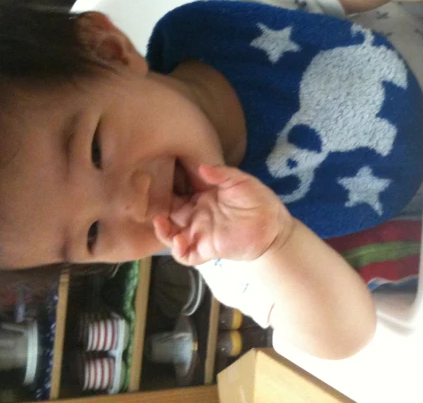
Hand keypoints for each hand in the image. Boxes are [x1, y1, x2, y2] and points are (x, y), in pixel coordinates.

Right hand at [153, 165, 292, 265]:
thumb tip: (202, 167)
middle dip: (157, 210)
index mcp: (202, 197)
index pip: (176, 193)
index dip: (164, 189)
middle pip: (169, 213)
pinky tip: (179, 240)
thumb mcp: (241, 181)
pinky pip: (186, 254)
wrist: (273, 226)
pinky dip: (178, 250)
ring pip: (172, 234)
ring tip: (161, 222)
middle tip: (149, 203)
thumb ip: (222, 174)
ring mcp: (200, 233)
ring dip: (163, 230)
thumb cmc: (258, 199)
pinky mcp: (207, 249)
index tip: (152, 180)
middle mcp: (197, 215)